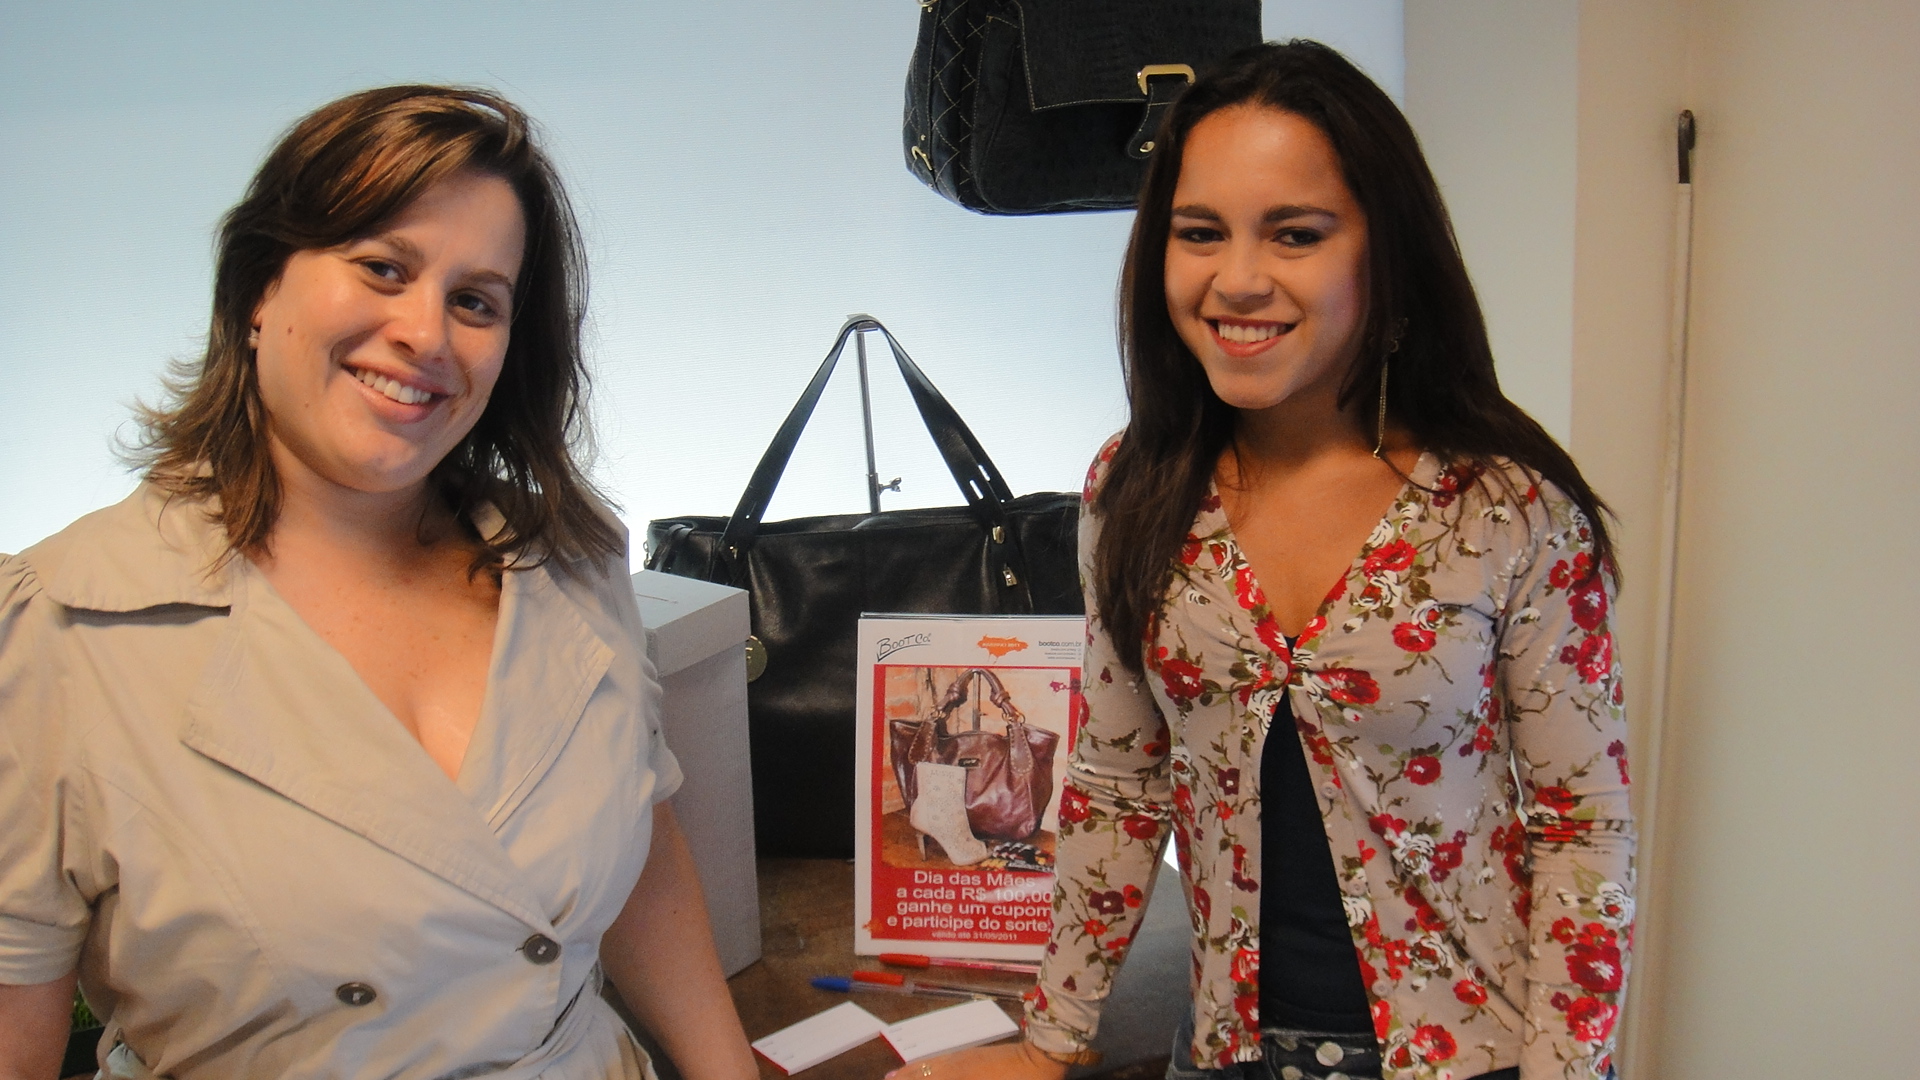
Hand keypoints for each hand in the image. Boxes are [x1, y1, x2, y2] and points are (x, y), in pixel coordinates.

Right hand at [883, 1039, 1070, 1079]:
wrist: (1044, 1057)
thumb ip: (957, 1074)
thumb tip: (940, 1072)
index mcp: (959, 1076)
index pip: (924, 1079)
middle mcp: (956, 1065)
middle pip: (922, 1073)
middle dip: (904, 1079)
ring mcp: (964, 1057)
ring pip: (930, 1064)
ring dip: (911, 1072)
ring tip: (893, 1078)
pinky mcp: (973, 1054)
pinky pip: (941, 1059)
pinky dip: (926, 1064)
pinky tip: (924, 1066)